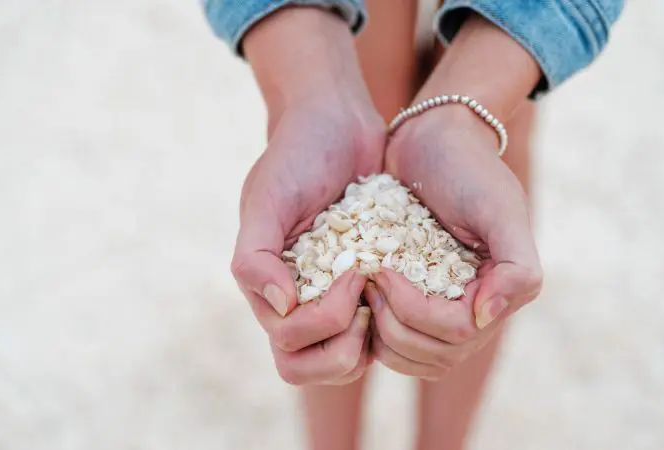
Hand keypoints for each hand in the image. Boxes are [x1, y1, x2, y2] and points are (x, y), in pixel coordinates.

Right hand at [231, 6, 384, 385]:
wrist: (336, 123)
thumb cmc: (296, 157)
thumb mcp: (266, 199)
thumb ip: (255, 257)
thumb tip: (283, 306)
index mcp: (268, 288)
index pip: (289, 347)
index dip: (323, 326)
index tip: (354, 275)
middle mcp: (297, 300)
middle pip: (310, 368)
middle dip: (343, 351)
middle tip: (371, 306)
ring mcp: (331, 295)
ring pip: (344, 359)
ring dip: (370, 342)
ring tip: (389, 297)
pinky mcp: (365, 284)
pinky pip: (376, 327)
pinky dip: (393, 319)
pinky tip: (408, 284)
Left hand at [365, 15, 543, 378]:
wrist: (432, 140)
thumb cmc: (467, 168)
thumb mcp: (498, 208)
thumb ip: (516, 267)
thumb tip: (488, 316)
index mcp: (499, 293)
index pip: (458, 335)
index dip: (416, 312)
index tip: (383, 271)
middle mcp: (475, 309)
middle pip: (434, 355)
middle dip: (394, 324)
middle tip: (368, 279)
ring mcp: (442, 309)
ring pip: (411, 357)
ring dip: (380, 332)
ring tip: (362, 287)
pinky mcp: (413, 304)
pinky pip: (392, 341)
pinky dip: (371, 329)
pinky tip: (357, 296)